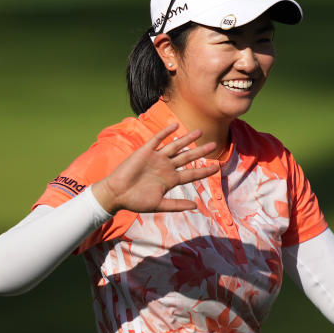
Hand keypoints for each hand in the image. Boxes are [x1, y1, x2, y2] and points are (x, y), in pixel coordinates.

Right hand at [92, 124, 220, 214]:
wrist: (117, 194)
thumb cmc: (136, 201)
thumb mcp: (159, 204)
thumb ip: (177, 205)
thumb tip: (196, 206)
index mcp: (171, 180)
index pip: (191, 173)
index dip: (204, 171)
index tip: (217, 168)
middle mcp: (166, 167)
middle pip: (187, 157)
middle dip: (200, 151)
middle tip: (214, 145)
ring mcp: (157, 158)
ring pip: (176, 146)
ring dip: (187, 138)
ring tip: (200, 131)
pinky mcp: (145, 151)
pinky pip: (157, 139)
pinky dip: (166, 132)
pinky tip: (176, 126)